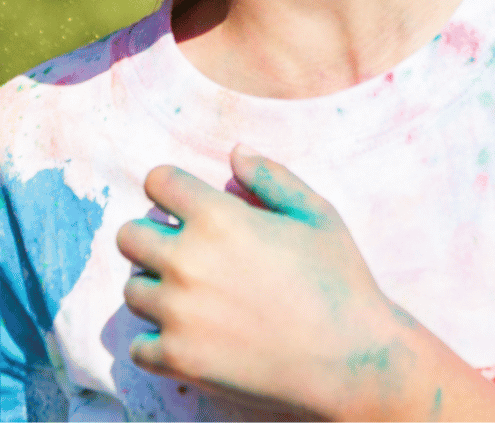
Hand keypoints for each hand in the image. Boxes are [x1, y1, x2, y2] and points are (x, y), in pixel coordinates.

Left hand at [116, 146, 421, 420]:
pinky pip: (139, 344)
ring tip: (198, 294)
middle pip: (128, 235)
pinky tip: (195, 332)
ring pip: (132, 290)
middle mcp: (187, 261)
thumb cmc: (338, 277)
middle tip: (188, 248)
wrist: (349, 356)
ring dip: (157, 286)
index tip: (187, 201)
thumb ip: (271, 177)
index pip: (159, 181)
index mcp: (219, 218)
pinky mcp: (176, 359)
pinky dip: (160, 338)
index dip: (172, 186)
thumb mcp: (316, 213)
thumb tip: (235, 152)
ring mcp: (177, 314)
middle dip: (154, 234)